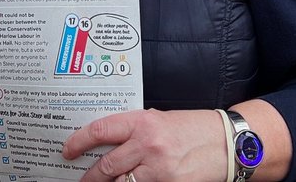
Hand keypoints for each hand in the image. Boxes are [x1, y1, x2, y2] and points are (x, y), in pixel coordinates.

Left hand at [62, 108, 226, 181]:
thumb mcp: (161, 119)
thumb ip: (136, 130)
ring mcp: (159, 169)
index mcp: (143, 122)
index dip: (79, 141)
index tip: (68, 149)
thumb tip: (109, 140)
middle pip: (107, 165)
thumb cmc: (194, 129)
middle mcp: (148, 144)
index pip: (101, 130)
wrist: (228, 143)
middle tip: (81, 179)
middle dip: (90, 176)